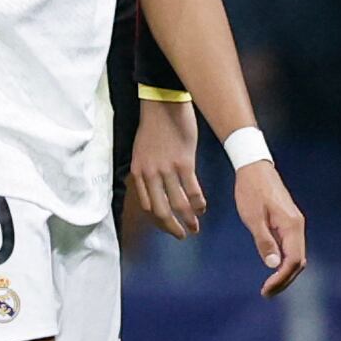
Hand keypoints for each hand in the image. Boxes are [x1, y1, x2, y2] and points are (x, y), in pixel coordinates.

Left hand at [129, 96, 204, 237]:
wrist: (162, 104)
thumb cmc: (153, 126)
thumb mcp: (142, 153)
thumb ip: (147, 172)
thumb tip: (157, 190)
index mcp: (138, 173)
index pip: (147, 206)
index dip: (159, 221)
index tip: (168, 226)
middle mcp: (150, 175)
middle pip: (161, 211)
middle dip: (172, 227)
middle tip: (181, 235)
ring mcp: (167, 170)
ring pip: (178, 204)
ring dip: (188, 219)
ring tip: (195, 226)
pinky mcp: (184, 163)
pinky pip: (192, 190)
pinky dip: (198, 203)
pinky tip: (203, 208)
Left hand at [233, 157, 308, 297]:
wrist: (254, 168)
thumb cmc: (251, 191)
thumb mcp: (253, 217)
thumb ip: (264, 241)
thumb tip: (273, 265)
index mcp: (291, 226)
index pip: (293, 260)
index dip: (281, 278)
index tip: (266, 289)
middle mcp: (298, 226)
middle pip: (298, 262)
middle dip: (284, 280)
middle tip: (266, 293)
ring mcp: (295, 224)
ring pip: (296, 256)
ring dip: (285, 273)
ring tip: (269, 286)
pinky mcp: (289, 223)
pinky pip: (291, 248)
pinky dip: (284, 262)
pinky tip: (273, 268)